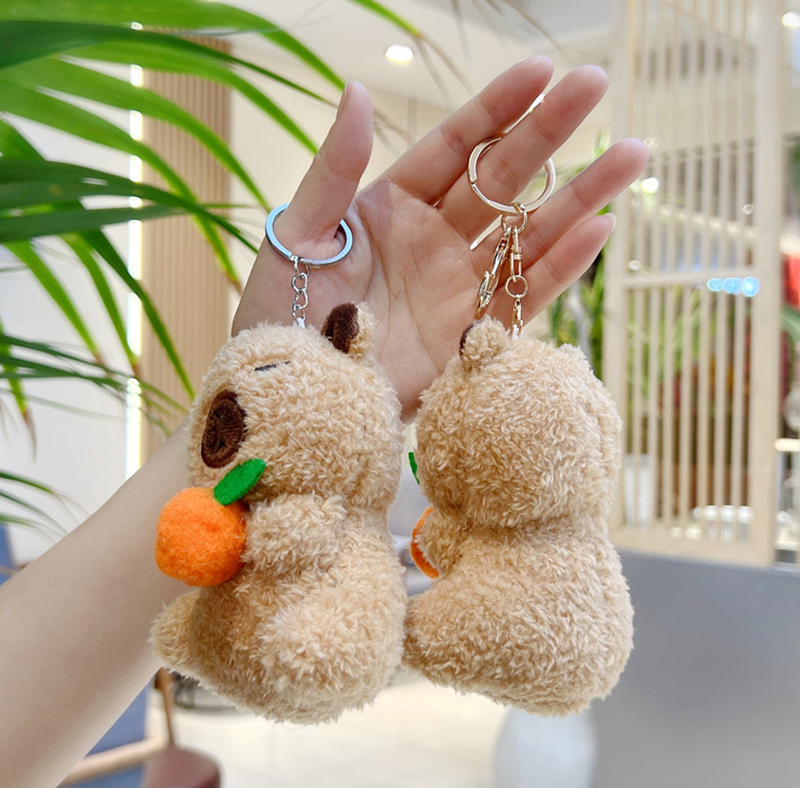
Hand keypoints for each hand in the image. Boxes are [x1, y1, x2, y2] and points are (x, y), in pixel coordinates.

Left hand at [232, 57, 647, 414]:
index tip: (541, 71)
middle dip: (550, 134)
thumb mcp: (298, 236)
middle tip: (597, 87)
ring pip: (528, 234)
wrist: (296, 394)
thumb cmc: (280, 313)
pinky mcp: (473, 335)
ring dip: (579, 196)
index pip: (454, 147)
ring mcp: (459, 287)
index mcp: (392, 206)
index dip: (496, 109)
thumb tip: (358, 92)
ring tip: (632, 155)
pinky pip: (525, 296)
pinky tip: (599, 231)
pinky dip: (561, 268)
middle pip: (502, 179)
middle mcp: (434, 240)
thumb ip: (332, 170)